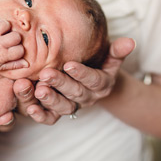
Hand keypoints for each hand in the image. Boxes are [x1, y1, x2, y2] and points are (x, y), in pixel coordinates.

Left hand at [0, 18, 26, 71]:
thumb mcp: (0, 67)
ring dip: (5, 27)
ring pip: (5, 24)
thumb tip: (27, 64)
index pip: (20, 50)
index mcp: (3, 55)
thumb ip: (15, 65)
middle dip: (15, 37)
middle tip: (9, 40)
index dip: (19, 50)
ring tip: (2, 31)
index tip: (14, 50)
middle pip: (16, 36)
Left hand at [1, 38, 134, 126]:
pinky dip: (40, 115)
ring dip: (48, 99)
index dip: (82, 74)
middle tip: (46, 74)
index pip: (93, 79)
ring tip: (36, 89)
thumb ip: (117, 51)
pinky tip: (30, 108)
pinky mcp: (58, 113)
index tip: (69, 64)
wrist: (93, 81)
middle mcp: (88, 97)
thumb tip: (130, 41)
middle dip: (60, 84)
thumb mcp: (110, 57)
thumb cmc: (99, 63)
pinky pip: (50, 118)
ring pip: (62, 107)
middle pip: (75, 93)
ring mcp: (73, 106)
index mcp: (102, 84)